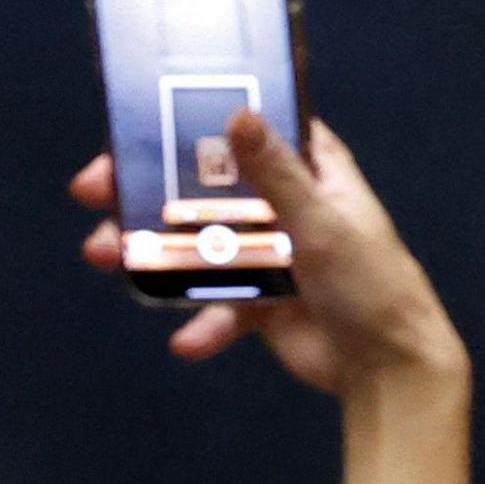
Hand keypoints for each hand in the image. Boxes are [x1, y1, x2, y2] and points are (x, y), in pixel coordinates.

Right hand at [74, 112, 462, 392]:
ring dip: (153, 252)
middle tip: (95, 190)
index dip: (201, 120)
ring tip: (105, 256)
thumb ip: (278, 176)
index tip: (141, 118)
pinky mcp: (261, 302)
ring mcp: (272, 255)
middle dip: (149, 189)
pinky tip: (188, 341)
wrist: (389, 369)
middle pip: (207, 186)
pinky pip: (217, 305)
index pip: (253, 131)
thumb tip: (239, 114)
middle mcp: (289, 208)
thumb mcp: (322, 224)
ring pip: (199, 244)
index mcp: (315, 176)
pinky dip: (202, 323)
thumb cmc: (371, 285)